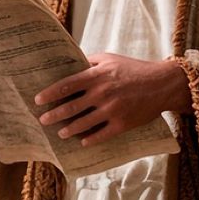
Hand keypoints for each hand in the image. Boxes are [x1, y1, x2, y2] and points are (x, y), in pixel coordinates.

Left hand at [35, 53, 191, 147]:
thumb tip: (71, 64)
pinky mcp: (122, 124)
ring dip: (68, 129)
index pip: (67, 85)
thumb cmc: (133, 68)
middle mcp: (102, 93)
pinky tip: (81, 141)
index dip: (50, 94)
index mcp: (97, 75)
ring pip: (83, 124)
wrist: (161, 83)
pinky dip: (89, 139)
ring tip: (60, 132)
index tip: (37, 100)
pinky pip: (101, 135)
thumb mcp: (110, 58)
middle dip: (53, 115)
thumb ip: (90, 61)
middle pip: (71, 107)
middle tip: (42, 120)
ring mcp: (112, 110)